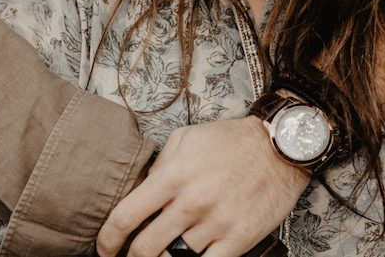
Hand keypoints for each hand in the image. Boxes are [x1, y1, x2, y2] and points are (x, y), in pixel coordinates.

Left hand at [96, 117, 308, 256]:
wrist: (280, 146)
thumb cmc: (232, 140)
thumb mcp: (186, 138)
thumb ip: (159, 165)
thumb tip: (142, 189)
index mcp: (172, 176)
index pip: (125, 216)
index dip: (107, 240)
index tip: (104, 248)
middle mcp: (190, 202)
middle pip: (144, 248)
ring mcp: (215, 224)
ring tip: (163, 255)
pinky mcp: (238, 240)